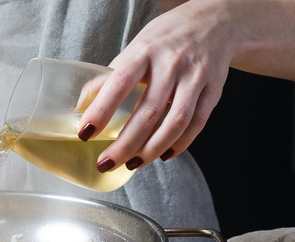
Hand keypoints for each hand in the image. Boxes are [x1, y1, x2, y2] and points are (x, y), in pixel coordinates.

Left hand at [79, 2, 230, 171]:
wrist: (214, 23)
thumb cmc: (166, 40)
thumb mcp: (135, 48)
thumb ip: (111, 77)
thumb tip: (80, 106)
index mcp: (145, 51)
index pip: (119, 83)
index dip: (101, 111)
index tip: (85, 133)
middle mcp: (172, 64)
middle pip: (148, 112)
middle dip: (124, 144)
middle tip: (107, 163)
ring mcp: (195, 77)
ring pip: (175, 123)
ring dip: (151, 150)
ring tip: (132, 164)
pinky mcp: (214, 90)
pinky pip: (196, 124)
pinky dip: (179, 144)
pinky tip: (162, 155)